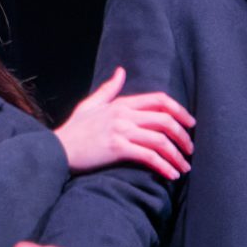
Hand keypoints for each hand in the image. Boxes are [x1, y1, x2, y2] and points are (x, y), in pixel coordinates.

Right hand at [54, 67, 193, 179]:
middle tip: (190, 150)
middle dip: (183, 136)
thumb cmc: (74, 130)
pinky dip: (163, 166)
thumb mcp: (90, 105)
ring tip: (183, 168)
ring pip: (161, 140)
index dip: (180, 111)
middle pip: (166, 120)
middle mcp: (124, 114)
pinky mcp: (117, 148)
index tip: (190, 124)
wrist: (56, 150)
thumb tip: (121, 71)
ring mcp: (121, 131)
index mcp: (121, 103)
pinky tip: (170, 175)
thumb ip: (108, 89)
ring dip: (177, 156)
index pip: (160, 100)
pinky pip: (148, 156)